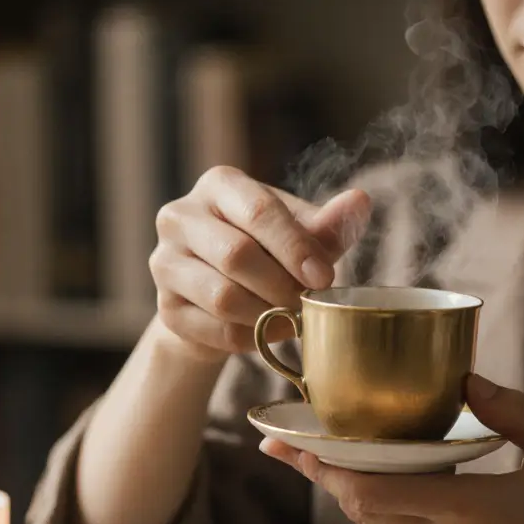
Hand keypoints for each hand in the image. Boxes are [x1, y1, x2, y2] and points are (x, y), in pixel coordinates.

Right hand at [150, 166, 371, 362]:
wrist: (223, 296)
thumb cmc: (269, 252)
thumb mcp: (301, 233)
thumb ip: (328, 224)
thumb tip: (359, 202)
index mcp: (220, 185)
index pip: (259, 211)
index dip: (295, 248)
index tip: (324, 278)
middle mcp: (181, 216)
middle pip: (236, 254)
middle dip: (282, 285)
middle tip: (308, 304)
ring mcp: (164, 262)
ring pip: (222, 297)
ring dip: (267, 314)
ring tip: (291, 319)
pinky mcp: (165, 309)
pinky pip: (214, 330)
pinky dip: (250, 338)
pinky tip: (266, 333)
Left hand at [261, 374, 523, 523]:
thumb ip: (512, 413)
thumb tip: (464, 378)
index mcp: (474, 512)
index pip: (372, 494)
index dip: (322, 469)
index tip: (286, 443)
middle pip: (363, 511)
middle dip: (323, 476)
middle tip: (289, 443)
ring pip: (388, 523)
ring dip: (363, 488)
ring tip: (338, 450)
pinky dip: (400, 505)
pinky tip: (402, 476)